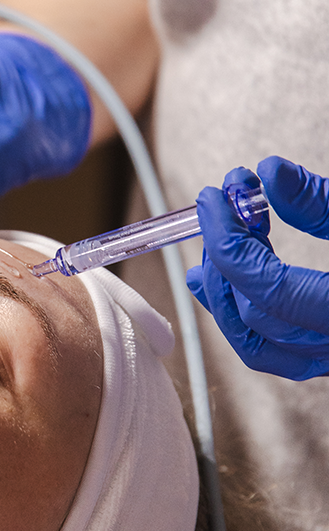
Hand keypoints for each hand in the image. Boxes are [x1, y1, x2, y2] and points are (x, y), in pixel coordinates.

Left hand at [186, 158, 328, 379]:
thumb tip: (266, 173)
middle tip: (218, 211)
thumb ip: (321, 201)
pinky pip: (275, 353)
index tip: (212, 200)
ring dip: (225, 291)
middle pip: (253, 319)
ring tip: (217, 241)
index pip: (267, 287)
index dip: (228, 241)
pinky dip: (244, 316)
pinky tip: (227, 279)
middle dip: (224, 260)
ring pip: (257, 347)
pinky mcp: (326, 357)